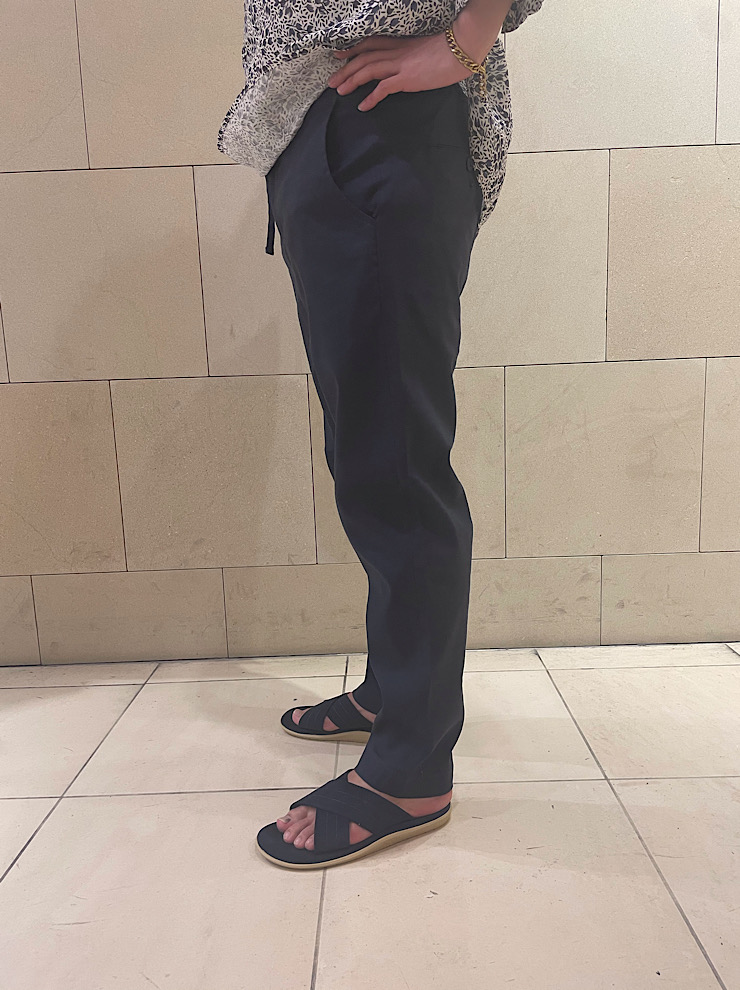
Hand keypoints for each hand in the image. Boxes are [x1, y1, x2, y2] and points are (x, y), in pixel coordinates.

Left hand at [328, 34, 473, 110]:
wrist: (462, 49)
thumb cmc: (451, 52)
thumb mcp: (427, 53)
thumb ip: (415, 59)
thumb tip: (413, 69)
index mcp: (401, 45)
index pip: (371, 44)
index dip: (353, 50)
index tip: (341, 56)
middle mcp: (397, 52)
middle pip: (364, 58)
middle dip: (345, 69)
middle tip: (331, 81)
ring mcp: (401, 64)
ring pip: (368, 69)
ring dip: (351, 81)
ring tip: (339, 92)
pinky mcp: (407, 78)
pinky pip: (383, 88)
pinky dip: (371, 97)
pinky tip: (362, 106)